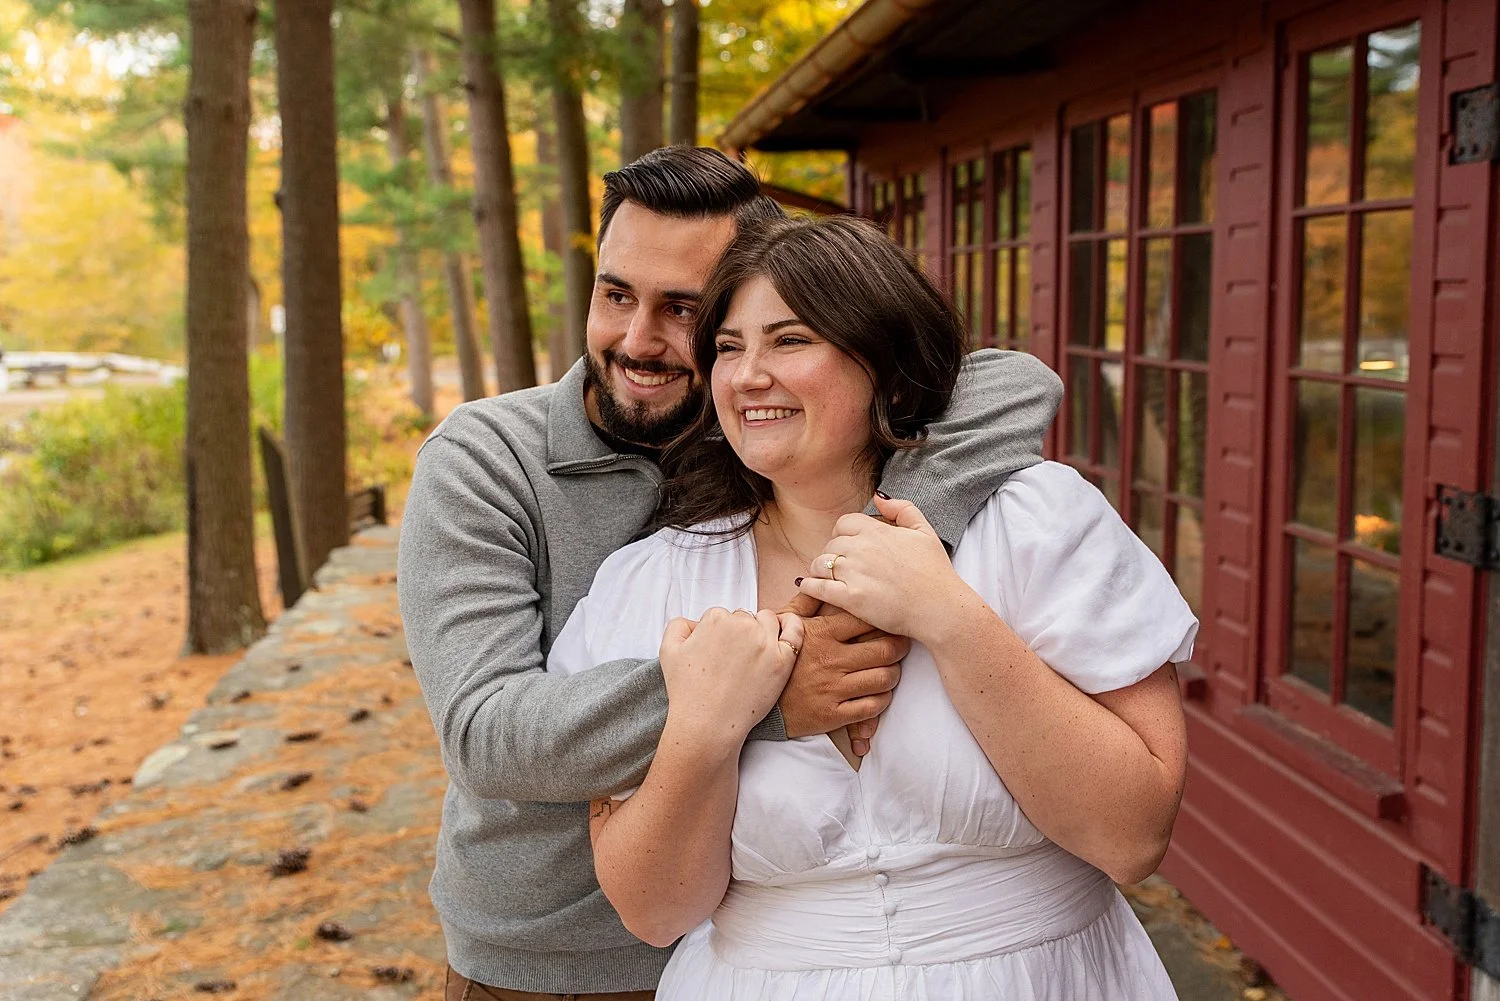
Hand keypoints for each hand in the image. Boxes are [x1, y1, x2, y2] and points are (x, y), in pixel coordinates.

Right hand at [660, 608, 802, 745]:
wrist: (708, 724)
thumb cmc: (688, 692)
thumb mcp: (668, 651)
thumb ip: (679, 625)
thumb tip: (696, 622)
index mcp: (716, 619)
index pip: (722, 615)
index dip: (719, 634)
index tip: (718, 652)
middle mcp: (742, 626)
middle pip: (745, 617)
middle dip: (739, 633)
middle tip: (733, 659)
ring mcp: (765, 642)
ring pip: (768, 621)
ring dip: (762, 629)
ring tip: (755, 651)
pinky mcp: (783, 660)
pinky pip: (795, 631)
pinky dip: (792, 625)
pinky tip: (787, 628)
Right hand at [774, 592, 908, 744]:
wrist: (753, 699)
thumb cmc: (775, 657)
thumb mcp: (783, 624)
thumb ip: (805, 601)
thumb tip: (817, 578)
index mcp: (821, 634)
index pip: (866, 620)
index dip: (884, 618)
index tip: (890, 620)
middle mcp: (830, 660)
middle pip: (884, 650)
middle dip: (900, 646)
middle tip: (902, 645)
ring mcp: (832, 689)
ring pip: (883, 679)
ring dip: (893, 674)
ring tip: (891, 669)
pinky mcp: (833, 714)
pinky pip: (872, 706)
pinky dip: (882, 699)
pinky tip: (879, 693)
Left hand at [797, 494, 971, 642]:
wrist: (940, 608)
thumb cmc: (935, 572)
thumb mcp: (924, 530)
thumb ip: (901, 508)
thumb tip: (877, 496)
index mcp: (876, 531)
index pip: (843, 523)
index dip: (843, 534)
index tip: (848, 545)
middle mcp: (861, 548)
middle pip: (830, 544)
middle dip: (834, 553)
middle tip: (841, 565)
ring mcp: (854, 573)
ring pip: (820, 563)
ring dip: (821, 569)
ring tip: (827, 576)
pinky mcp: (850, 598)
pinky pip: (817, 587)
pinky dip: (809, 586)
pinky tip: (809, 587)